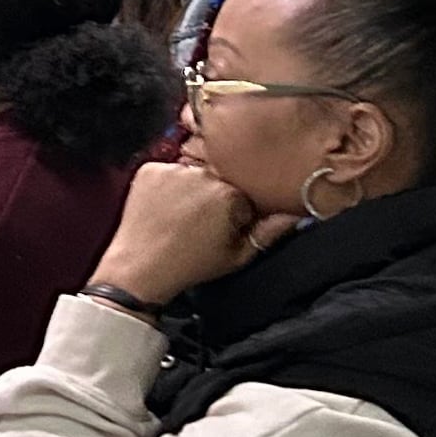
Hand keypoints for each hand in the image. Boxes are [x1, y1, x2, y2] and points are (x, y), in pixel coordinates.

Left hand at [95, 159, 300, 306]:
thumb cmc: (190, 264)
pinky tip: (162, 208)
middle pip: (217, 179)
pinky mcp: (149, 169)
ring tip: (179, 217)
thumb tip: (294, 214)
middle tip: (199, 223)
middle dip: (214, 197)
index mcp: (229, 194)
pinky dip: (165, 185)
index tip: (224, 225)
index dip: (235, 211)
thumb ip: (269, 232)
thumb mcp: (238, 255)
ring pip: (192, 173)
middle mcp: (202, 175)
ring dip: (189, 189)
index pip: (242, 192)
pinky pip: (166, 171)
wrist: (141, 267)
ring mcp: (173, 170)